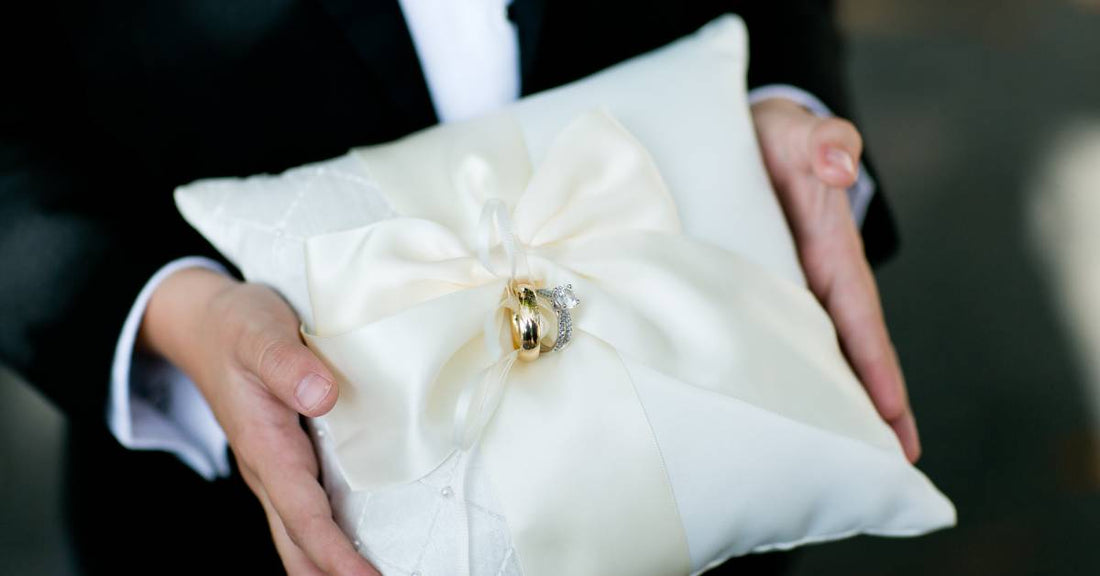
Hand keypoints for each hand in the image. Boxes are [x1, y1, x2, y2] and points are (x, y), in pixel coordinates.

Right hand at [139, 268, 380, 575]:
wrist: (204, 324)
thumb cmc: (237, 327)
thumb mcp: (260, 333)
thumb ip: (288, 364)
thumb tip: (323, 396)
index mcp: (265, 446)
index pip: (304, 514)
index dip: (335, 552)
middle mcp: (269, 469)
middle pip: (298, 544)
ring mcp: (278, 469)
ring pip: (300, 535)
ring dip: (330, 567)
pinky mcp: (289, 460)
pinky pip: (309, 512)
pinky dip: (330, 541)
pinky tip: (357, 550)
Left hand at [751, 98, 920, 462]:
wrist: (741, 133)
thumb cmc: (777, 135)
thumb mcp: (799, 130)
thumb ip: (823, 139)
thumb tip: (839, 161)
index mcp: (829, 254)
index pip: (860, 325)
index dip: (878, 377)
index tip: (895, 430)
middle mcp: (811, 281)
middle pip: (842, 356)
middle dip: (862, 412)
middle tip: (877, 472)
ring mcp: (782, 288)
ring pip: (805, 355)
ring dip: (820, 404)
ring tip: (823, 461)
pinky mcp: (750, 288)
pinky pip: (766, 338)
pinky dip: (774, 374)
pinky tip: (763, 411)